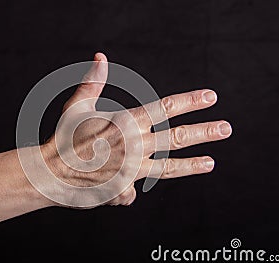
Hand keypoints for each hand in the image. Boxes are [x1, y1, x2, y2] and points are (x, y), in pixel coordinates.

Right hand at [37, 52, 231, 206]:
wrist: (51, 173)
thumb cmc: (63, 137)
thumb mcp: (77, 106)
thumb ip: (93, 83)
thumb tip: (100, 57)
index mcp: (124, 123)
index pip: (165, 108)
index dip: (189, 101)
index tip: (210, 97)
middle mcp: (133, 146)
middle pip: (176, 138)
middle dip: (204, 132)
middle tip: (226, 128)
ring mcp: (131, 170)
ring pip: (169, 167)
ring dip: (192, 164)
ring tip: (211, 162)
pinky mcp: (124, 188)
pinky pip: (134, 189)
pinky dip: (130, 187)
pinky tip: (125, 188)